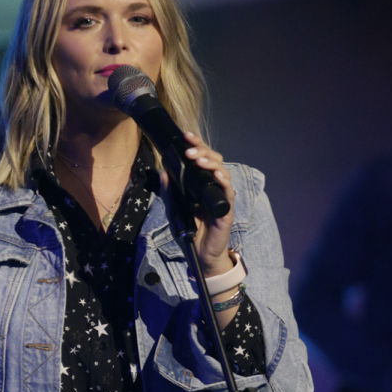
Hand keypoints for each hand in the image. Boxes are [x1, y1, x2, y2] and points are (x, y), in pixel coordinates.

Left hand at [181, 132, 234, 274]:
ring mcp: (222, 197)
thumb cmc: (191, 231)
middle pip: (213, 160)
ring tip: (198, 160)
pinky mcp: (226, 210)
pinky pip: (227, 192)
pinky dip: (223, 181)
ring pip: (222, 172)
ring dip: (211, 163)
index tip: (185, 136)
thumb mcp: (174, 209)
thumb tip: (163, 171)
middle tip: (189, 150)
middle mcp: (213, 186)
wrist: (200, 255)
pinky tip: (217, 174)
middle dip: (202, 151)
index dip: (196, 146)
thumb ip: (169, 191)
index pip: (201, 159)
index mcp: (201, 183)